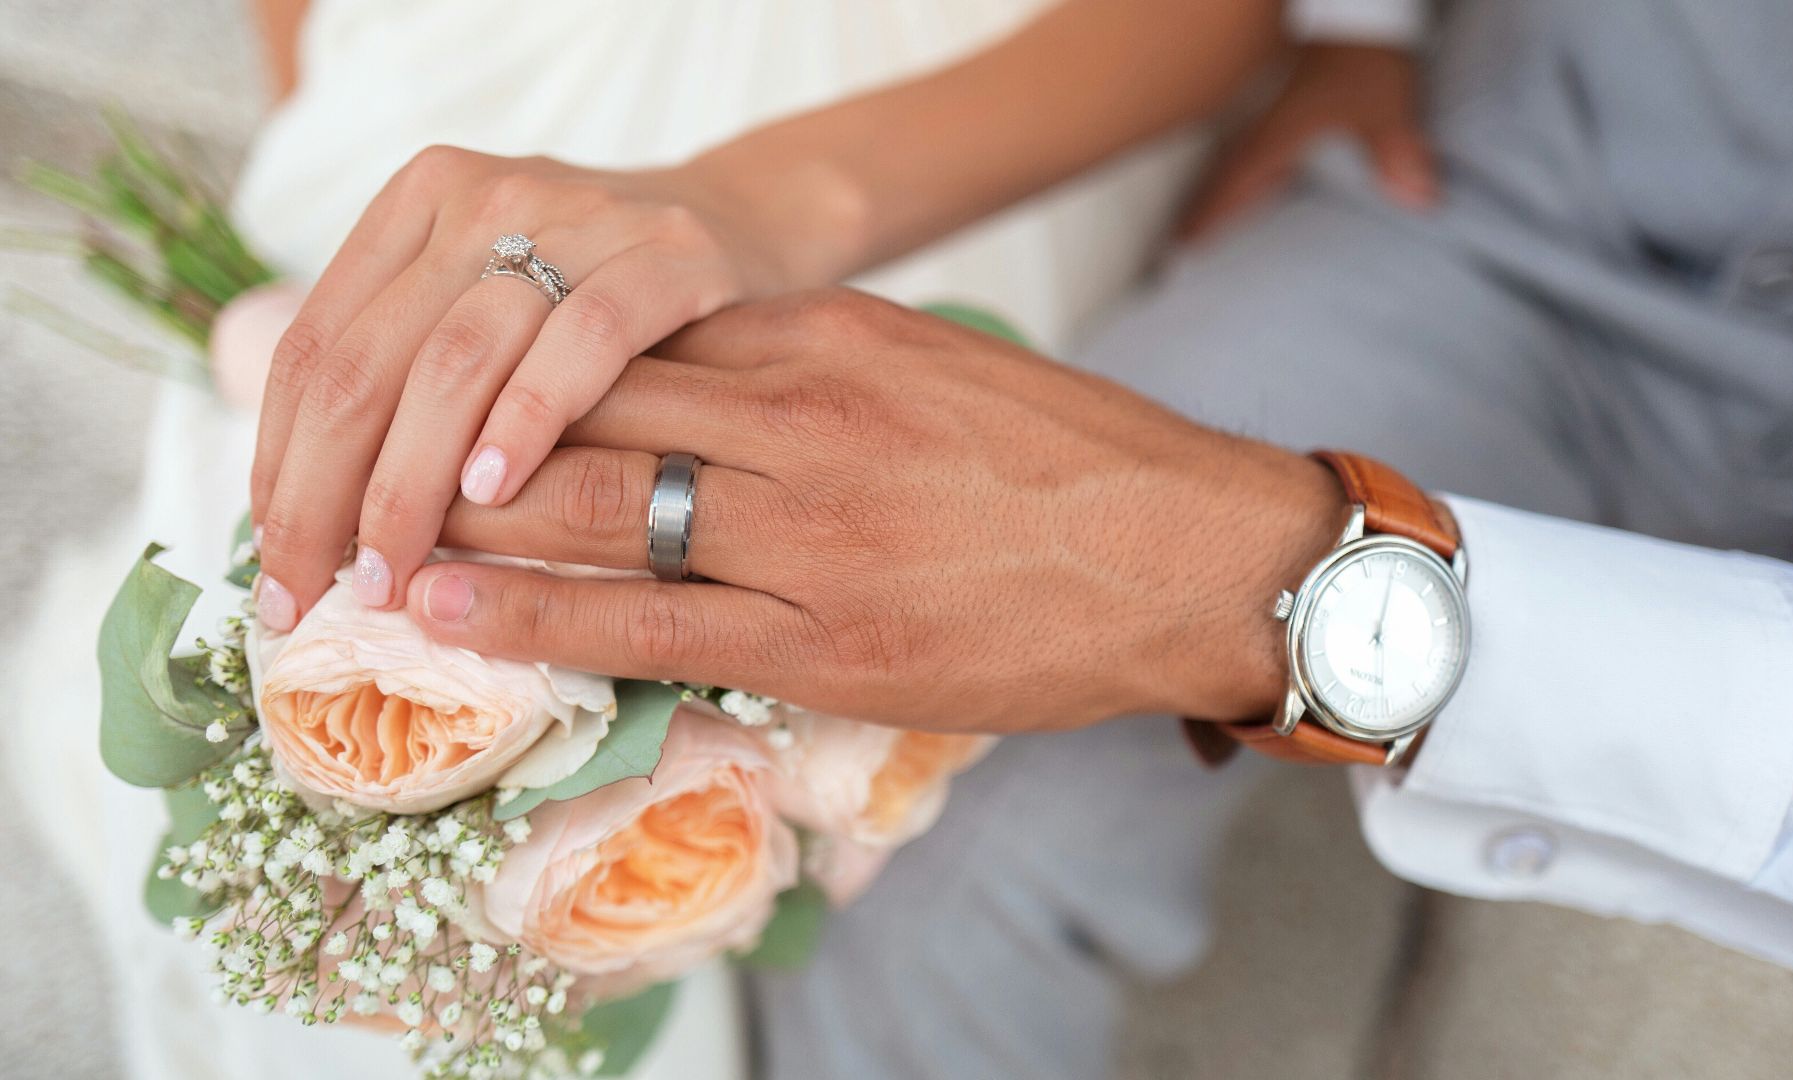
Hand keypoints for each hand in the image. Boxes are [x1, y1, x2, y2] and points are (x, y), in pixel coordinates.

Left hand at [249, 148, 813, 630]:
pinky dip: (527, 420)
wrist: (749, 225)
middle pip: (368, 363)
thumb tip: (310, 522)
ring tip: (390, 573)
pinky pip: (582, 342)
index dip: (278, 467)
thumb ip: (410, 377)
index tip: (276, 568)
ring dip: (409, 483)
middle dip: (326, 496)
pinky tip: (493, 492)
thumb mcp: (491, 310)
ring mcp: (576, 218)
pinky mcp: (665, 254)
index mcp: (418, 206)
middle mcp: (482, 200)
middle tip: (317, 594)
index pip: (314, 350)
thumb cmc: (601, 301)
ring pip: (455, 360)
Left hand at [404, 289, 1347, 733]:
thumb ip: (820, 371)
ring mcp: (810, 528)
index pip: (636, 338)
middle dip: (466, 434)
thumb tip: (714, 385)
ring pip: (597, 506)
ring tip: (369, 534)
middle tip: (367, 455)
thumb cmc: (1075, 465)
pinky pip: (647, 621)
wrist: (1191, 554)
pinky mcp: (826, 634)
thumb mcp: (938, 369)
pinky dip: (532, 614)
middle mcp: (802, 416)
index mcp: (830, 338)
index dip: (524, 366)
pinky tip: (449, 610)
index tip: (453, 387)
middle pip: (588, 407)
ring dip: (469, 518)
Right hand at [1178, 42, 1436, 244]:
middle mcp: (1270, 127)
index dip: (1208, 213)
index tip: (1182, 242)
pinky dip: (1254, 171)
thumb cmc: (1361, 53)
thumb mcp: (1382, 103)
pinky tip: (1263, 182)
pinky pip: (1264, 148)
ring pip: (1241, 161)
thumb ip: (1397, 151)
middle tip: (1181, 239)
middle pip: (1227, 175)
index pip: (1235, 182)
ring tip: (1207, 216)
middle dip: (1205, 206)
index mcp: (1279, 134)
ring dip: (1225, 188)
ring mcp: (1279, 115)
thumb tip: (1420, 198)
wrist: (1361, 9)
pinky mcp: (1296, 105)